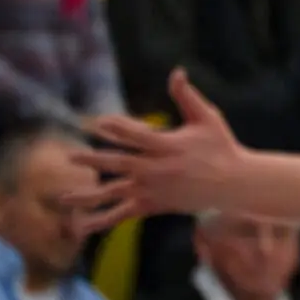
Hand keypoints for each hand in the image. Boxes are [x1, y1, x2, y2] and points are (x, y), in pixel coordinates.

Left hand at [74, 71, 250, 230]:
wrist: (235, 184)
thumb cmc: (221, 146)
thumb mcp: (207, 117)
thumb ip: (187, 96)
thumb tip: (176, 72)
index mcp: (167, 146)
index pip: (134, 135)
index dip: (115, 127)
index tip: (96, 122)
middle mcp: (156, 169)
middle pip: (118, 163)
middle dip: (93, 159)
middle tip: (71, 155)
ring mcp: (153, 189)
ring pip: (114, 193)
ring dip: (87, 195)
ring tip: (63, 197)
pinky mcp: (153, 205)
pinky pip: (123, 214)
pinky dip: (102, 221)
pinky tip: (81, 227)